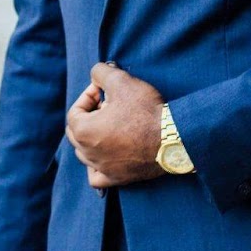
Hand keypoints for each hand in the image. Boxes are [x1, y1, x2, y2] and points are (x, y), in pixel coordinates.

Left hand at [65, 62, 165, 188]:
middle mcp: (88, 153)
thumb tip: (95, 74)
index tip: (104, 92)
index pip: (75, 111)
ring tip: (113, 126)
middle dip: (89, 116)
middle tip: (110, 106)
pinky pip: (96, 176)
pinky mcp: (118, 178)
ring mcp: (102, 168)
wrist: (174, 139)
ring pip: (85, 153)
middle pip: (76, 132)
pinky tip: (105, 156)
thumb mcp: (121, 81)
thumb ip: (101, 72)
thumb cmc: (146, 111)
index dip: (88, 97)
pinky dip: (96, 167)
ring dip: (93, 137)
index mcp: (83, 131)